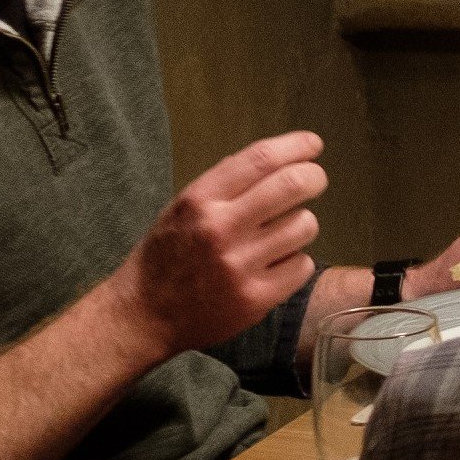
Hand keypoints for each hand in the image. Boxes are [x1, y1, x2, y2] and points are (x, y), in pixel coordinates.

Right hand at [110, 131, 326, 355]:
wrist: (144, 315)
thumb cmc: (166, 257)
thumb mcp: (182, 209)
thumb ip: (223, 186)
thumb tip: (275, 159)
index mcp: (199, 200)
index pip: (260, 159)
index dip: (295, 146)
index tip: (313, 144)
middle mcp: (219, 228)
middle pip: (292, 185)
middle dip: (313, 177)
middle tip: (315, 180)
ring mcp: (239, 265)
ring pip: (304, 226)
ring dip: (301, 224)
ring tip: (282, 234)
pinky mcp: (255, 299)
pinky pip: (302, 266)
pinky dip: (295, 262)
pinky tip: (275, 266)